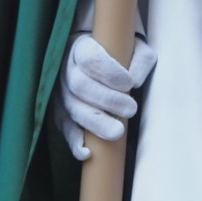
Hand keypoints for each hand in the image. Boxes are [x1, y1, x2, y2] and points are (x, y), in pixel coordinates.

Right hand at [54, 33, 156, 160]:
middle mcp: (66, 70)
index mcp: (81, 48)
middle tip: (131, 109)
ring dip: (96, 122)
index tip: (129, 84)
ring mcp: (61, 94)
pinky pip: (65, 129)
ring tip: (118, 132)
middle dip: (107, 100)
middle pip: (80, 86)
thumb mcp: (134, 48)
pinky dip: (75, 143)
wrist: (95, 59)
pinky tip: (88, 152)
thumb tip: (135, 82)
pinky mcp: (61, 114)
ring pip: (73, 109)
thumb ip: (140, 60)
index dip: (109, 72)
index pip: (90, 59)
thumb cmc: (118, 53)